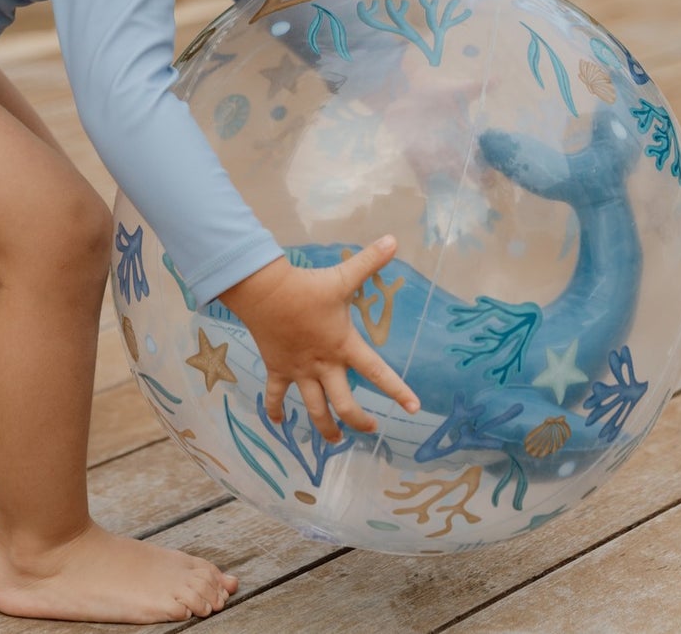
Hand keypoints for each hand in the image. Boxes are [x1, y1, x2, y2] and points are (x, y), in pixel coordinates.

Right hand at [218, 237, 419, 443]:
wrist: (266, 293)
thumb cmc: (306, 287)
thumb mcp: (342, 276)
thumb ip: (370, 261)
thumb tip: (394, 241)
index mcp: (343, 346)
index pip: (377, 372)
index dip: (397, 390)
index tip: (414, 408)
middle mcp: (324, 365)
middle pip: (344, 404)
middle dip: (359, 421)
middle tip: (371, 429)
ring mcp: (299, 371)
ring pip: (314, 409)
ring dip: (325, 427)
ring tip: (334, 440)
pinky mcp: (277, 369)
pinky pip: (275, 395)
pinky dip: (275, 410)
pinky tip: (278, 424)